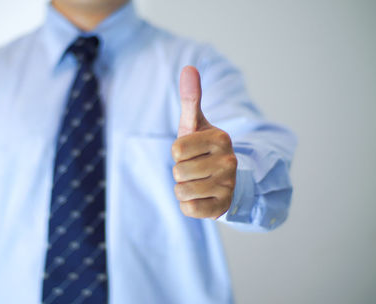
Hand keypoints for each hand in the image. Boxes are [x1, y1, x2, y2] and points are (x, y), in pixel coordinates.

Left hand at [171, 66, 236, 218]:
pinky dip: (189, 205)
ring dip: (183, 188)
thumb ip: (190, 98)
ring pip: (181, 191)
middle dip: (180, 172)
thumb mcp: (195, 124)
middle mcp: (229, 160)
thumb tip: (189, 67)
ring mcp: (229, 185)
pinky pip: (189, 209)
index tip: (191, 152)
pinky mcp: (224, 207)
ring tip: (198, 182)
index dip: (178, 152)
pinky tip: (201, 197)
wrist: (224, 180)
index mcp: (221, 138)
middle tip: (195, 169)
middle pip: (178, 171)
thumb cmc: (202, 149)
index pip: (177, 149)